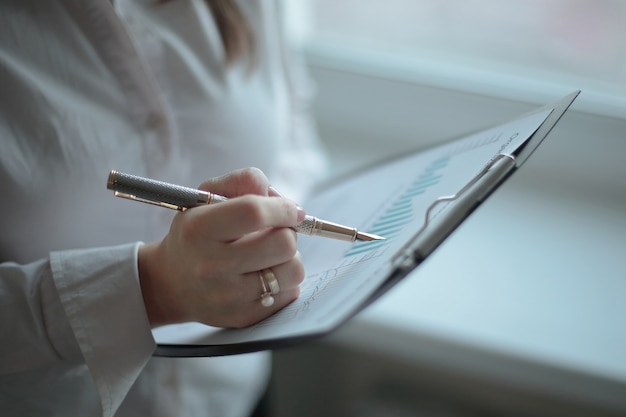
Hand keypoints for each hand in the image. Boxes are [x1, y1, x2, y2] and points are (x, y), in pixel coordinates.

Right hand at [138, 168, 305, 327]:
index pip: (254, 212)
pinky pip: (290, 293)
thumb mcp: (207, 196)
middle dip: (288, 232)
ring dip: (290, 258)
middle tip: (276, 231)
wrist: (171, 283)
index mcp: (199, 229)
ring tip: (270, 254)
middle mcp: (211, 265)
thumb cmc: (197, 233)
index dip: (283, 207)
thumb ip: (243, 182)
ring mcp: (227, 296)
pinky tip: (263, 274)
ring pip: (293, 270)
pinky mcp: (243, 317)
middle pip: (283, 243)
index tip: (292, 209)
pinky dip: (285, 280)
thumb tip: (280, 199)